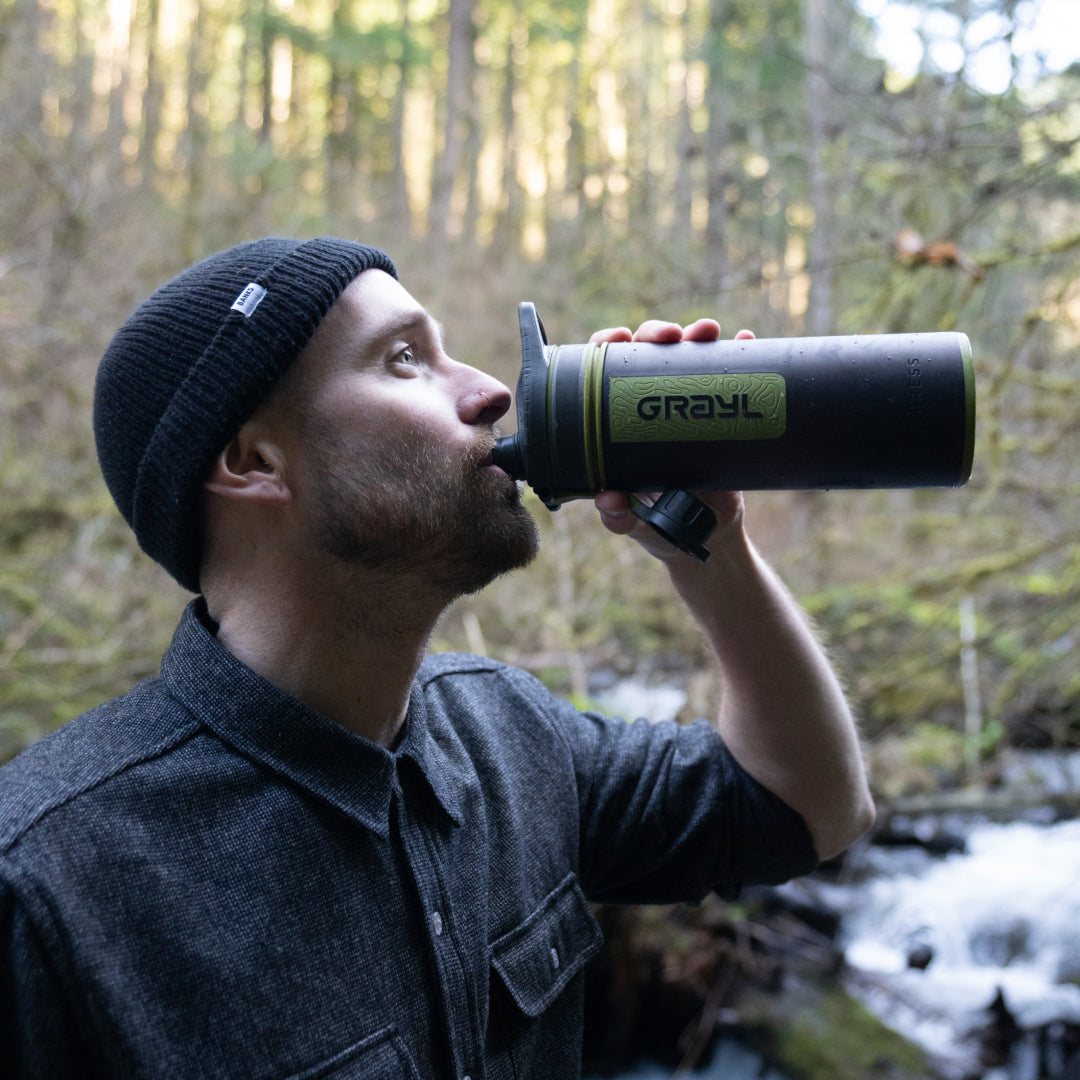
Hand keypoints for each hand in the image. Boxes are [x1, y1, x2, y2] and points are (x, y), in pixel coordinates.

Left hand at [588, 318, 754, 561]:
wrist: (708, 536)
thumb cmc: (659, 525)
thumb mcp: (636, 523)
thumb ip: (620, 519)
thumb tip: (609, 500)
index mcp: (617, 422)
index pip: (604, 372)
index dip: (608, 346)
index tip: (619, 339)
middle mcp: (650, 405)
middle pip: (646, 354)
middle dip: (655, 333)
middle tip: (669, 336)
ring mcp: (687, 405)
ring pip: (687, 356)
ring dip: (697, 335)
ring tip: (708, 332)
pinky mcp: (720, 412)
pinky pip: (730, 374)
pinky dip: (739, 352)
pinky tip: (744, 339)